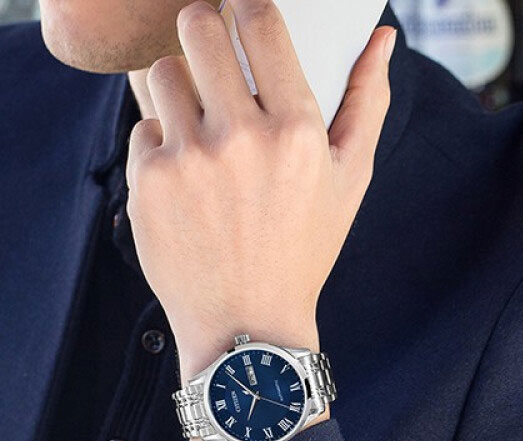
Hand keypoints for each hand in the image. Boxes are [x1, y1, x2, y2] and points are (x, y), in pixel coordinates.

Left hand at [126, 0, 394, 382]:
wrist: (245, 325)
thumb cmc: (301, 253)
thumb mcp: (349, 182)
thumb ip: (367, 101)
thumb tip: (381, 36)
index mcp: (295, 126)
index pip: (258, 20)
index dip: (243, 5)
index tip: (238, 12)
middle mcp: (239, 136)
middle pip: (196, 29)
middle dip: (198, 25)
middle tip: (202, 42)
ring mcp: (187, 159)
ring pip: (160, 76)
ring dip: (173, 86)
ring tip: (191, 116)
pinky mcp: (146, 185)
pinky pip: (141, 130)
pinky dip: (156, 143)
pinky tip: (178, 174)